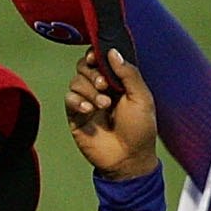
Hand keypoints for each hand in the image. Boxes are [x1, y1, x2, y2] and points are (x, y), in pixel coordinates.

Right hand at [66, 49, 156, 180]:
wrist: (128, 159)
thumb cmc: (140, 130)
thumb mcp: (142, 97)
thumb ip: (128, 73)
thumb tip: (112, 52)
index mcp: (118, 82)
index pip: (101, 60)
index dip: (96, 55)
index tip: (96, 56)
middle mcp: (100, 89)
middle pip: (84, 67)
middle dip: (92, 73)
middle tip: (105, 86)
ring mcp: (87, 103)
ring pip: (76, 82)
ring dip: (89, 90)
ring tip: (103, 105)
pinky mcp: (76, 117)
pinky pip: (69, 99)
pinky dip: (77, 101)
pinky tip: (89, 110)